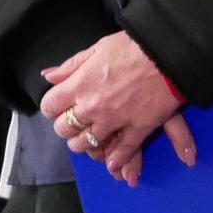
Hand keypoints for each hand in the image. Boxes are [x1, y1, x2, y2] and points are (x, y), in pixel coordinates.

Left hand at [40, 31, 196, 185]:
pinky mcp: (138, 128)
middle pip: (66, 128)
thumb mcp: (94, 49)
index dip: (52, 108)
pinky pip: (123, 150)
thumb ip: (69, 67)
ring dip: (85, 144)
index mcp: (78, 85)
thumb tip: (48, 76)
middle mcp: (92, 106)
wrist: (164, 55)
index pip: (50, 106)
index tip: (56, 107)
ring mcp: (115, 120)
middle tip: (71, 124)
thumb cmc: (129, 48)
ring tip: (86, 141)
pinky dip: (116, 159)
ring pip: (89, 142)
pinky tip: (111, 164)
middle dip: (66, 128)